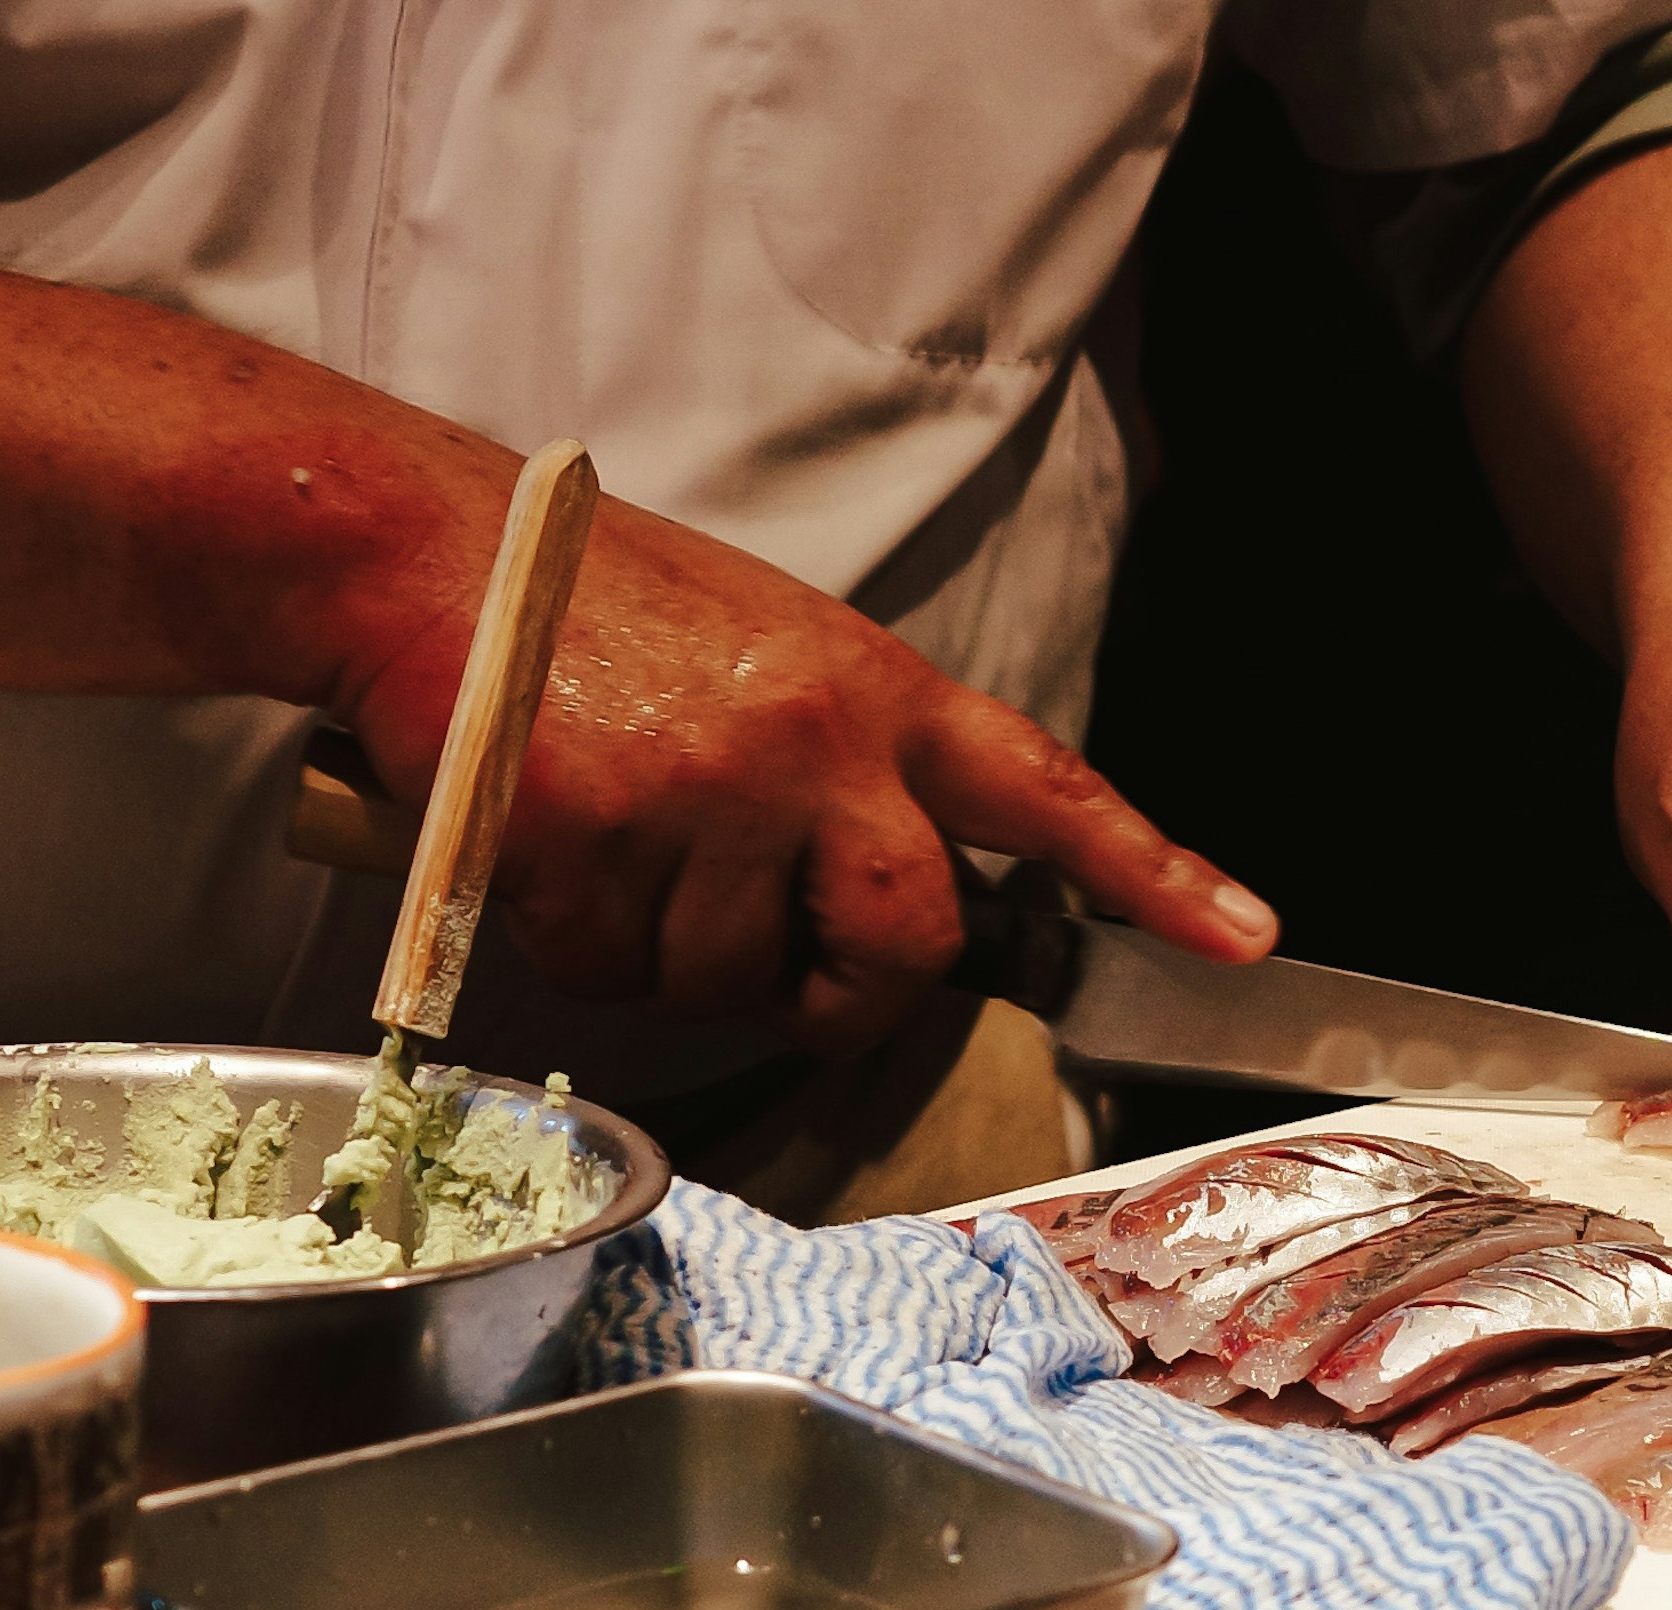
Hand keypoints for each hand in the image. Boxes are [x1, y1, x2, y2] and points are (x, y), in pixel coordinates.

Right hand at [336, 490, 1274, 1053]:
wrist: (428, 556)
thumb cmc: (592, 607)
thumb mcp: (764, 644)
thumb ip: (843, 761)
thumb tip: (872, 902)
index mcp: (869, 688)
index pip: (1041, 791)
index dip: (1149, 873)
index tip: (1244, 937)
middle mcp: (811, 742)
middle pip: (906, 944)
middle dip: (850, 991)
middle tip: (785, 968)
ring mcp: (706, 795)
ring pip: (733, 981)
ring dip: (673, 954)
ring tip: (617, 841)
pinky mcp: (595, 840)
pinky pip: (614, 972)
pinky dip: (576, 940)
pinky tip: (548, 848)